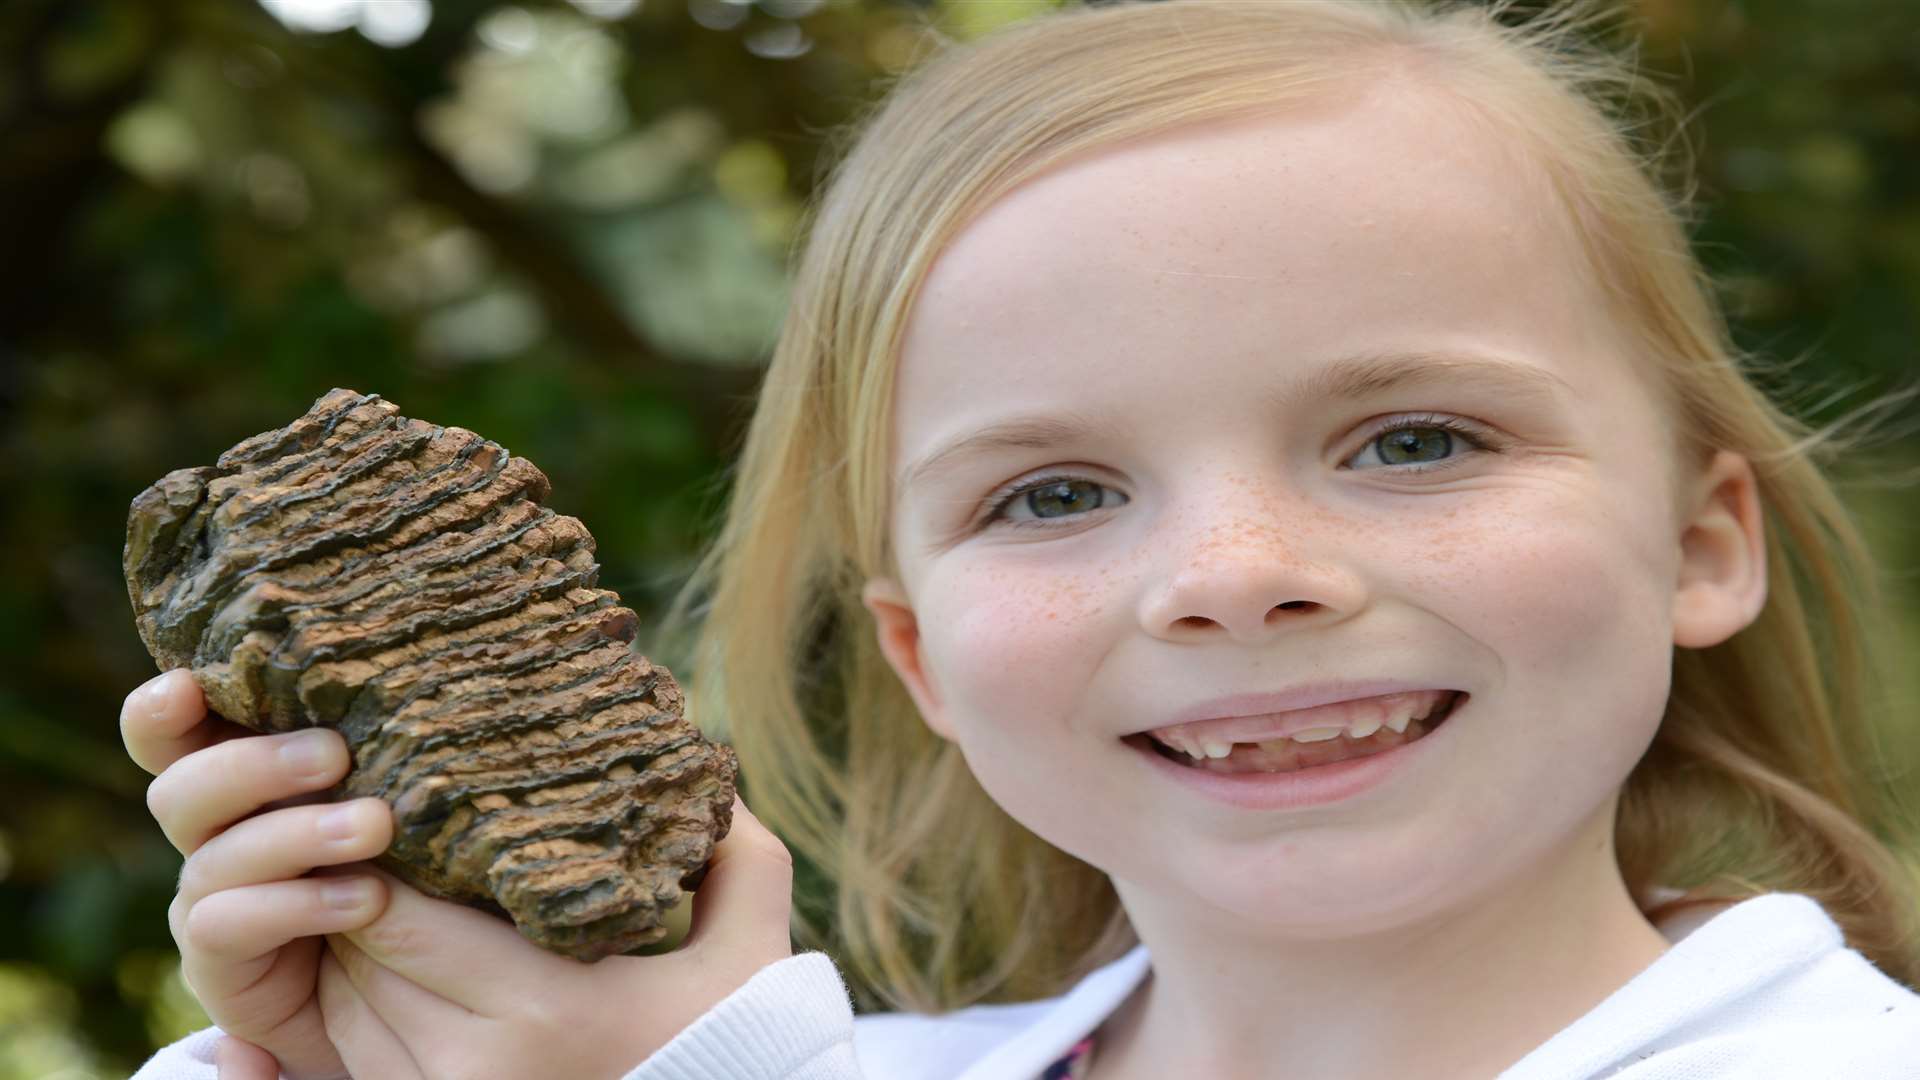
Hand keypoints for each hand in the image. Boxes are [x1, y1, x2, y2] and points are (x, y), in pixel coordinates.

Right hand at [122, 668, 395, 1079]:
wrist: (435, 985)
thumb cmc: (426, 860)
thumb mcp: (404, 796)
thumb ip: (376, 752)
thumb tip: (393, 683)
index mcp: (248, 780)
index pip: (176, 736)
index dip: (164, 712)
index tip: (187, 686)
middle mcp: (216, 836)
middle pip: (179, 790)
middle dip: (251, 766)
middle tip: (335, 755)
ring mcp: (213, 903)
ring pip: (211, 859)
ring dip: (295, 836)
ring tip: (375, 826)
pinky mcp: (221, 967)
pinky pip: (225, 926)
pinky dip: (296, 905)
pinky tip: (367, 898)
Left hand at [315, 795, 793, 1079]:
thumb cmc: (730, 1041)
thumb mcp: (752, 949)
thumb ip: (742, 858)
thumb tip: (713, 768)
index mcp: (547, 1006)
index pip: (403, 922)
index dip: (377, 865)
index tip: (392, 815)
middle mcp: (479, 1066)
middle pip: (362, 964)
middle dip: (358, 901)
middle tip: (374, 842)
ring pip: (347, 1014)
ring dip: (355, 956)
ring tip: (383, 899)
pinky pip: (360, 1061)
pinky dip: (362, 1012)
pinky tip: (395, 968)